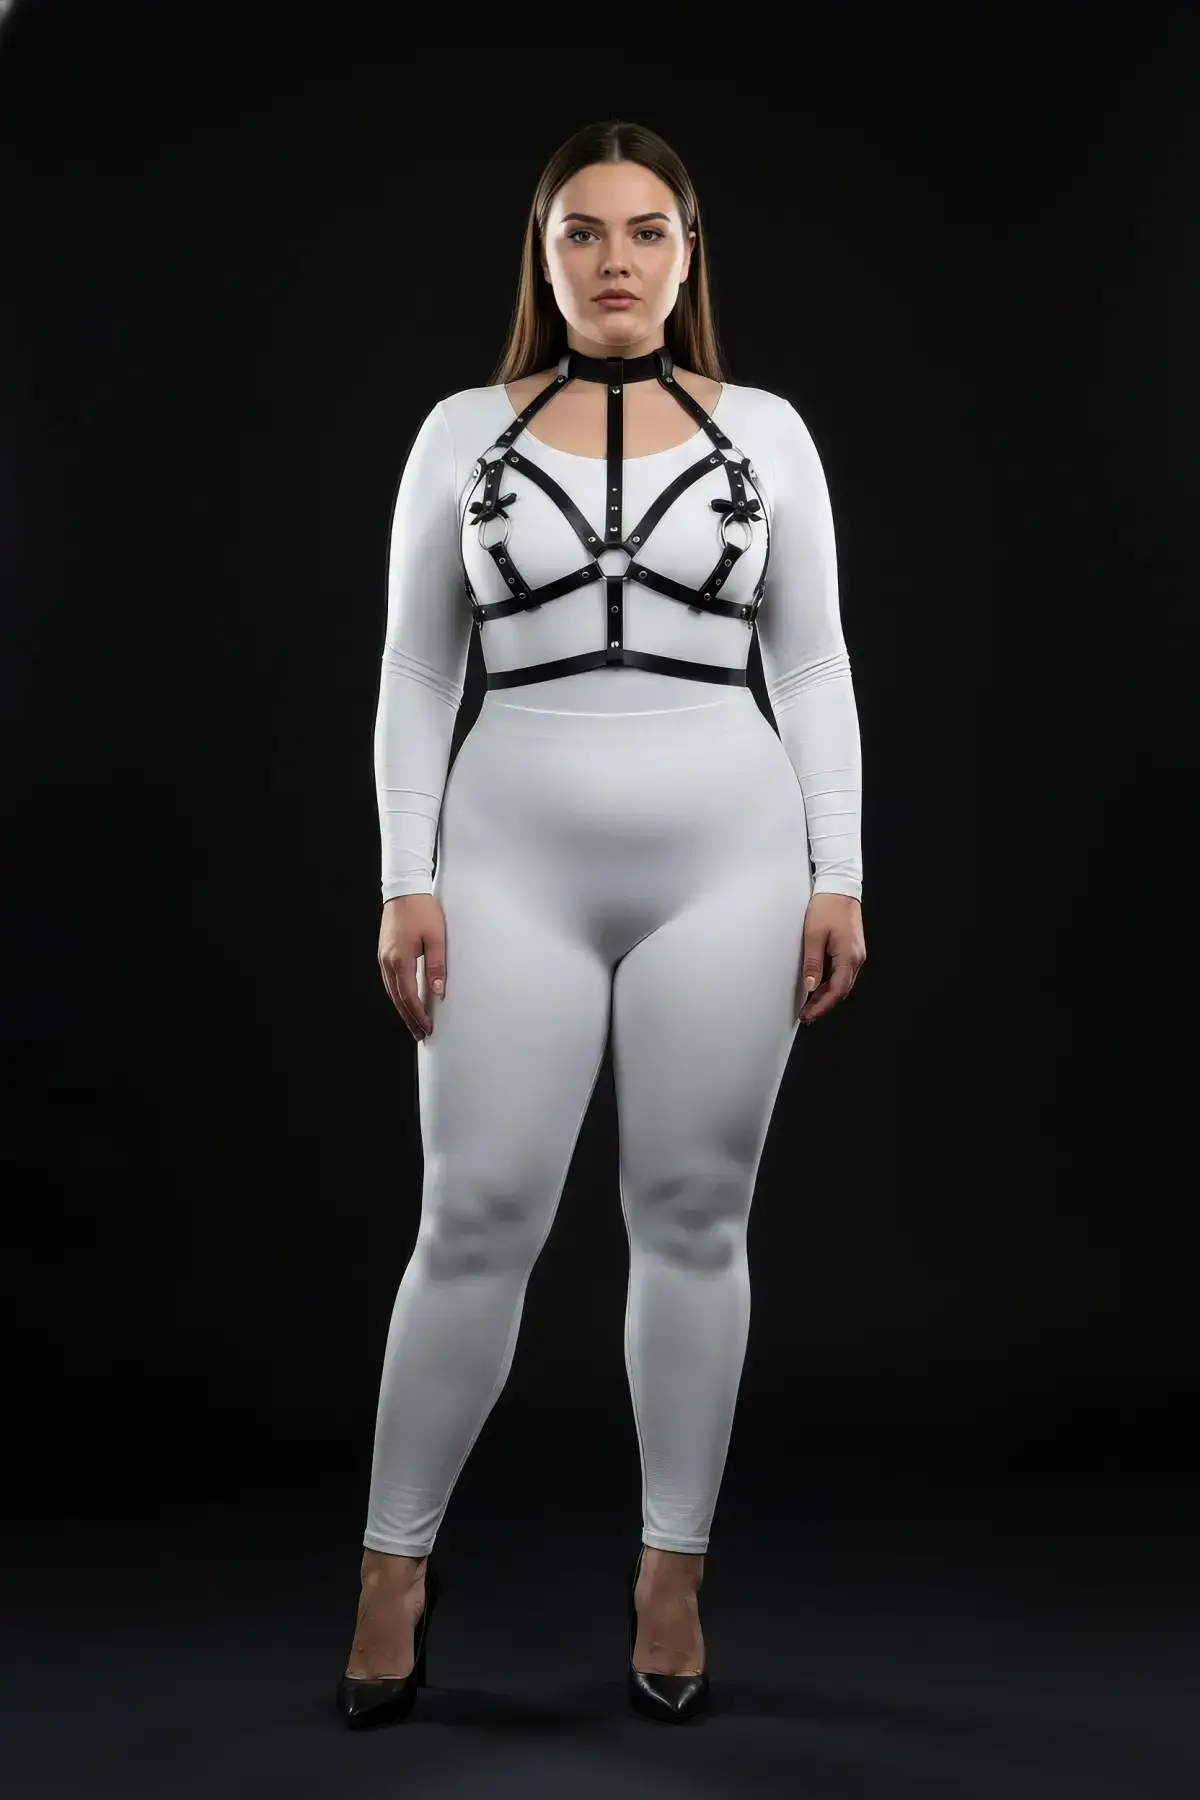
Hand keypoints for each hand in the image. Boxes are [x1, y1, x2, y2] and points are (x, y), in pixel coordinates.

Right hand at [378, 894, 446, 1041]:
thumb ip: (436, 965)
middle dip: (409, 1018)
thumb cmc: (422, 910)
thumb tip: (437, 990)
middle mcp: (388, 961)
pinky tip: (403, 999)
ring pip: (391, 991)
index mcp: (401, 959)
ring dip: (402, 1008)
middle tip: (420, 1034)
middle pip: (397, 998)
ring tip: (413, 1022)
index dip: (418, 1015)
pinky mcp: (384, 952)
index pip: (409, 996)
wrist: (404, 889)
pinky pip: (389, 980)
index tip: (427, 1027)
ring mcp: (383, 957)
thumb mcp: (436, 937)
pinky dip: (397, 994)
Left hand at [797, 893, 865, 1024]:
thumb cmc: (827, 907)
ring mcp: (856, 954)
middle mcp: (856, 959)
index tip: (808, 1015)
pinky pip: (842, 972)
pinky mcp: (852, 950)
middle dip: (824, 1004)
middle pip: (841, 990)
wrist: (840, 888)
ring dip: (827, 995)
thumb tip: (811, 986)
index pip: (836, 991)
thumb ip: (813, 962)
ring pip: (842, 983)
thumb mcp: (813, 935)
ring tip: (810, 1004)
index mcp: (848, 957)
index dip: (822, 1006)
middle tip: (806, 1014)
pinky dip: (831, 983)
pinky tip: (819, 986)